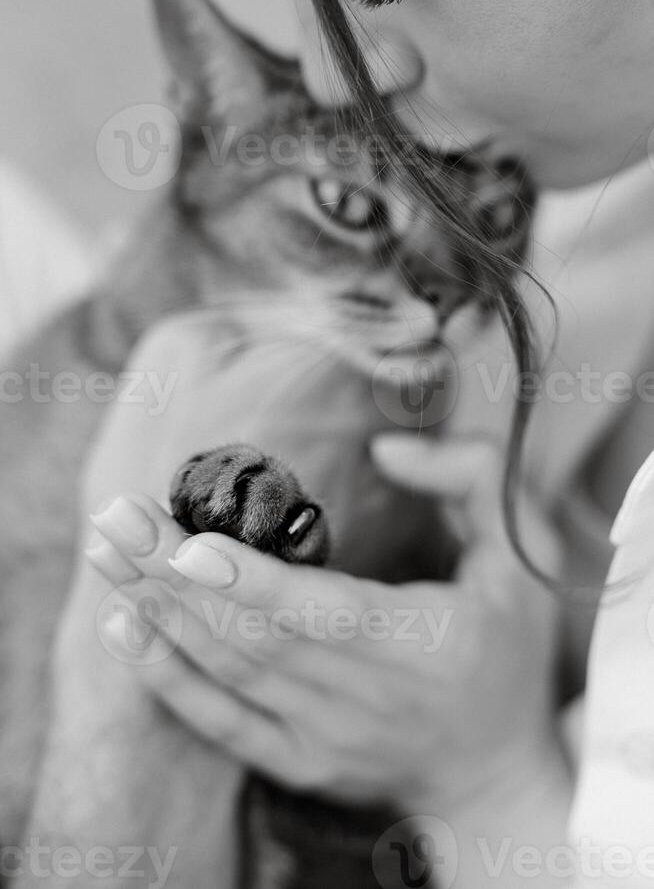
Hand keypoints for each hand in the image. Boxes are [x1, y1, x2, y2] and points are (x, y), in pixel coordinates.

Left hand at [87, 433, 563, 815]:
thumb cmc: (506, 652)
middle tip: (114, 517)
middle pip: (253, 636)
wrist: (492, 776)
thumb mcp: (522, 557)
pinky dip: (167, 678)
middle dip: (175, 576)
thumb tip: (386, 447)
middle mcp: (363, 700)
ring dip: (160, 611)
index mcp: (421, 645)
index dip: (254, 584)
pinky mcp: (296, 762)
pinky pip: (220, 723)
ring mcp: (322, 740)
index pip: (327, 616)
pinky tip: (124, 626)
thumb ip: (471, 482)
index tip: (188, 544)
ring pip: (227, 672)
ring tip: (106, 551)